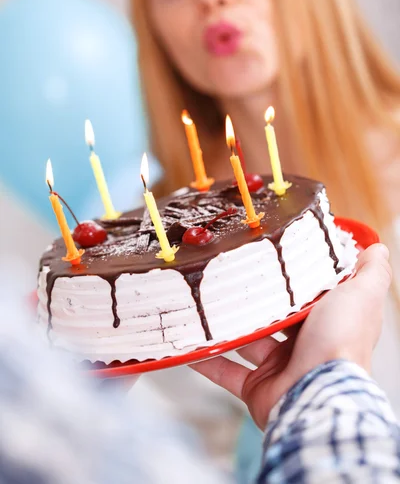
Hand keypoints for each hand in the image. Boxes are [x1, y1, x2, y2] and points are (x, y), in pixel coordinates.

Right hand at [191, 244, 390, 429]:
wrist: (316, 395)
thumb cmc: (341, 343)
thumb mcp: (361, 296)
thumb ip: (370, 273)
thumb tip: (377, 248)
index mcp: (326, 322)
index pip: (308, 294)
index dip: (292, 277)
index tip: (269, 255)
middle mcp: (303, 344)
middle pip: (273, 317)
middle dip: (252, 300)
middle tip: (227, 277)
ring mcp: (279, 367)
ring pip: (246, 342)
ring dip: (226, 327)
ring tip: (204, 305)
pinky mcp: (257, 387)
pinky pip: (226, 371)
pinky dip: (208, 360)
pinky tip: (191, 345)